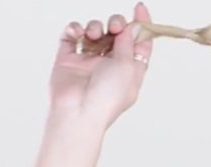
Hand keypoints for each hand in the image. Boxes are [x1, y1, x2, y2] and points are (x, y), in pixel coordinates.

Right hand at [49, 2, 153, 128]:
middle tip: (114, 26)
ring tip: (92, 35)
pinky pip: (71, 36)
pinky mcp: (68, 59)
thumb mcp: (127, 66)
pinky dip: (74, 29)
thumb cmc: (107, 96)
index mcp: (130, 70)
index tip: (140, 7)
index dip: (142, 25)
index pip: (140, 43)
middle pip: (117, 34)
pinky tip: (77, 33)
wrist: (78, 111)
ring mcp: (89, 61)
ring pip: (94, 32)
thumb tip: (129, 28)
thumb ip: (128, 43)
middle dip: (117, 23)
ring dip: (95, 26)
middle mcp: (111, 64)